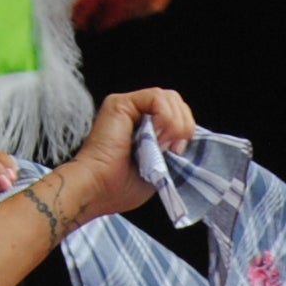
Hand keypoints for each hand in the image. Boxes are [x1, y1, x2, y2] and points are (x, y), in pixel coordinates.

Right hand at [60, 89, 197, 220]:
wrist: (99, 188)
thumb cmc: (120, 187)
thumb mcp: (159, 168)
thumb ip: (172, 149)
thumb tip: (187, 140)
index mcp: (144, 129)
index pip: (177, 115)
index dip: (186, 129)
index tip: (180, 152)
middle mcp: (135, 114)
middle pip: (176, 102)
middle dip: (185, 125)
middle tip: (175, 149)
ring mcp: (128, 107)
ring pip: (170, 98)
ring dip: (176, 123)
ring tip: (163, 145)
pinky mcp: (121, 103)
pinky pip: (156, 97)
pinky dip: (165, 116)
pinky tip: (157, 136)